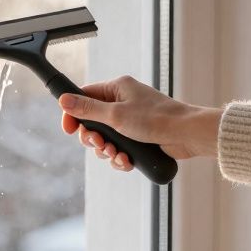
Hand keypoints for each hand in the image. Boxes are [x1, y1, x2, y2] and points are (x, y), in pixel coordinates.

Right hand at [58, 75, 220, 171]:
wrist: (187, 135)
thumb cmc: (156, 119)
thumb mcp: (116, 115)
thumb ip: (88, 109)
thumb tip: (64, 100)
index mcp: (117, 89)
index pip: (85, 97)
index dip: (73, 114)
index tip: (69, 130)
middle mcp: (123, 103)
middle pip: (93, 122)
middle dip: (94, 138)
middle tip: (100, 145)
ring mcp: (131, 121)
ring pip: (106, 139)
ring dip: (107, 151)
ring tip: (118, 154)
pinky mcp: (138, 138)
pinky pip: (119, 149)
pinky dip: (120, 157)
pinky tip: (127, 162)